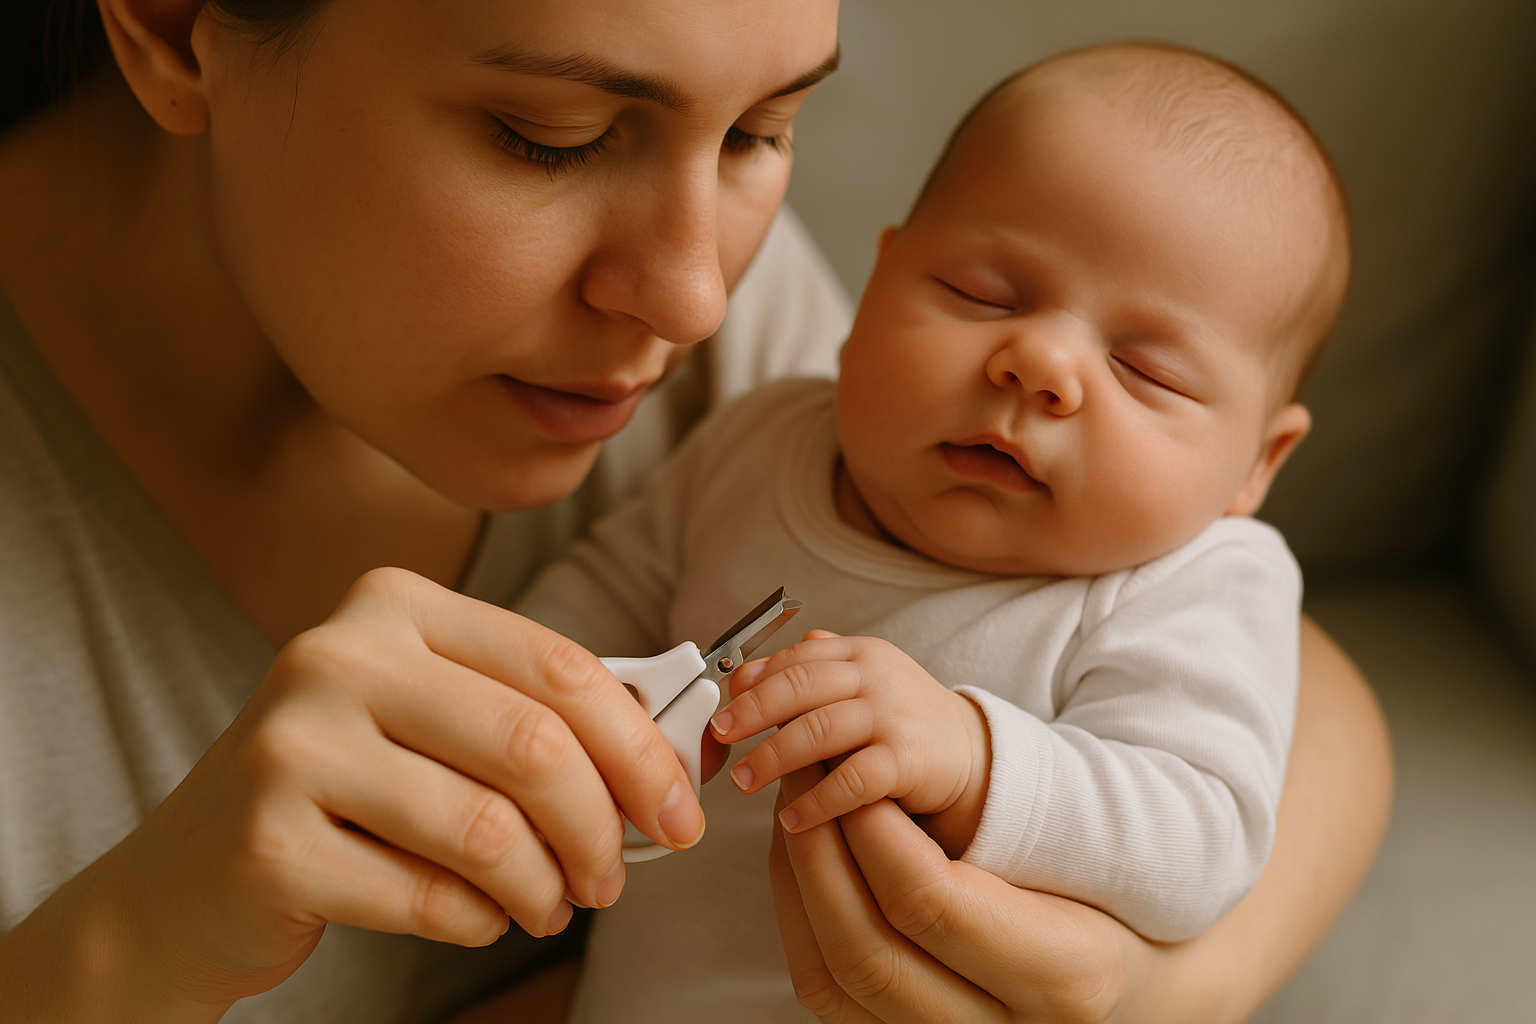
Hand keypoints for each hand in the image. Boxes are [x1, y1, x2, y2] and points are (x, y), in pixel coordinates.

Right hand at [0, 568, 704, 1022]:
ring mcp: (293, 743)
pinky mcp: (268, 839)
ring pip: (490, 830)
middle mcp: (338, 655)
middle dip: (602, 828)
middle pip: (534, 746)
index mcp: (395, 605)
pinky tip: (474, 916)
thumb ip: (537, 719)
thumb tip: (670, 760)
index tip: (679, 812)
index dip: (640, 748)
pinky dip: (477, 921)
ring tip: (547, 904)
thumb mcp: (436, 722)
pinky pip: (430, 896)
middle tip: (615, 880)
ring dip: (543, 887)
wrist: (190, 878)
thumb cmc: (346, 791)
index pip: (559, 667)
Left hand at [710, 631, 989, 843]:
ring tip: (744, 780)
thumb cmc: (904, 719)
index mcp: (859, 653)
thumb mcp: (862, 681)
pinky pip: (852, 780)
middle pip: (801, 686)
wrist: (972, 753)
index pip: (796, 658)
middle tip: (720, 735)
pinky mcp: (906, 761)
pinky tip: (792, 819)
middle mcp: (875, 678)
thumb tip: (747, 671)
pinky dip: (817, 801)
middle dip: (753, 711)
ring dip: (773, 757)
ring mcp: (892, 717)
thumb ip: (811, 670)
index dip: (754, 680)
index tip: (722, 704)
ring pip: (819, 730)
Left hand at [765, 617, 1394, 1023]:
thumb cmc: (1112, 918)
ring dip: (799, 885)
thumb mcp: (1089, 866)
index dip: (876, 836)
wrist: (1138, 997)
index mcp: (1063, 973)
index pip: (933, 903)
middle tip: (806, 782)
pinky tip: (801, 860)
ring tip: (796, 811)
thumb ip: (1002, 834)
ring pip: (835, 979)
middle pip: (868, 949)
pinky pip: (827, 991)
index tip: (856, 781)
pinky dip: (800, 918)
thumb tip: (877, 789)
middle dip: (820, 856)